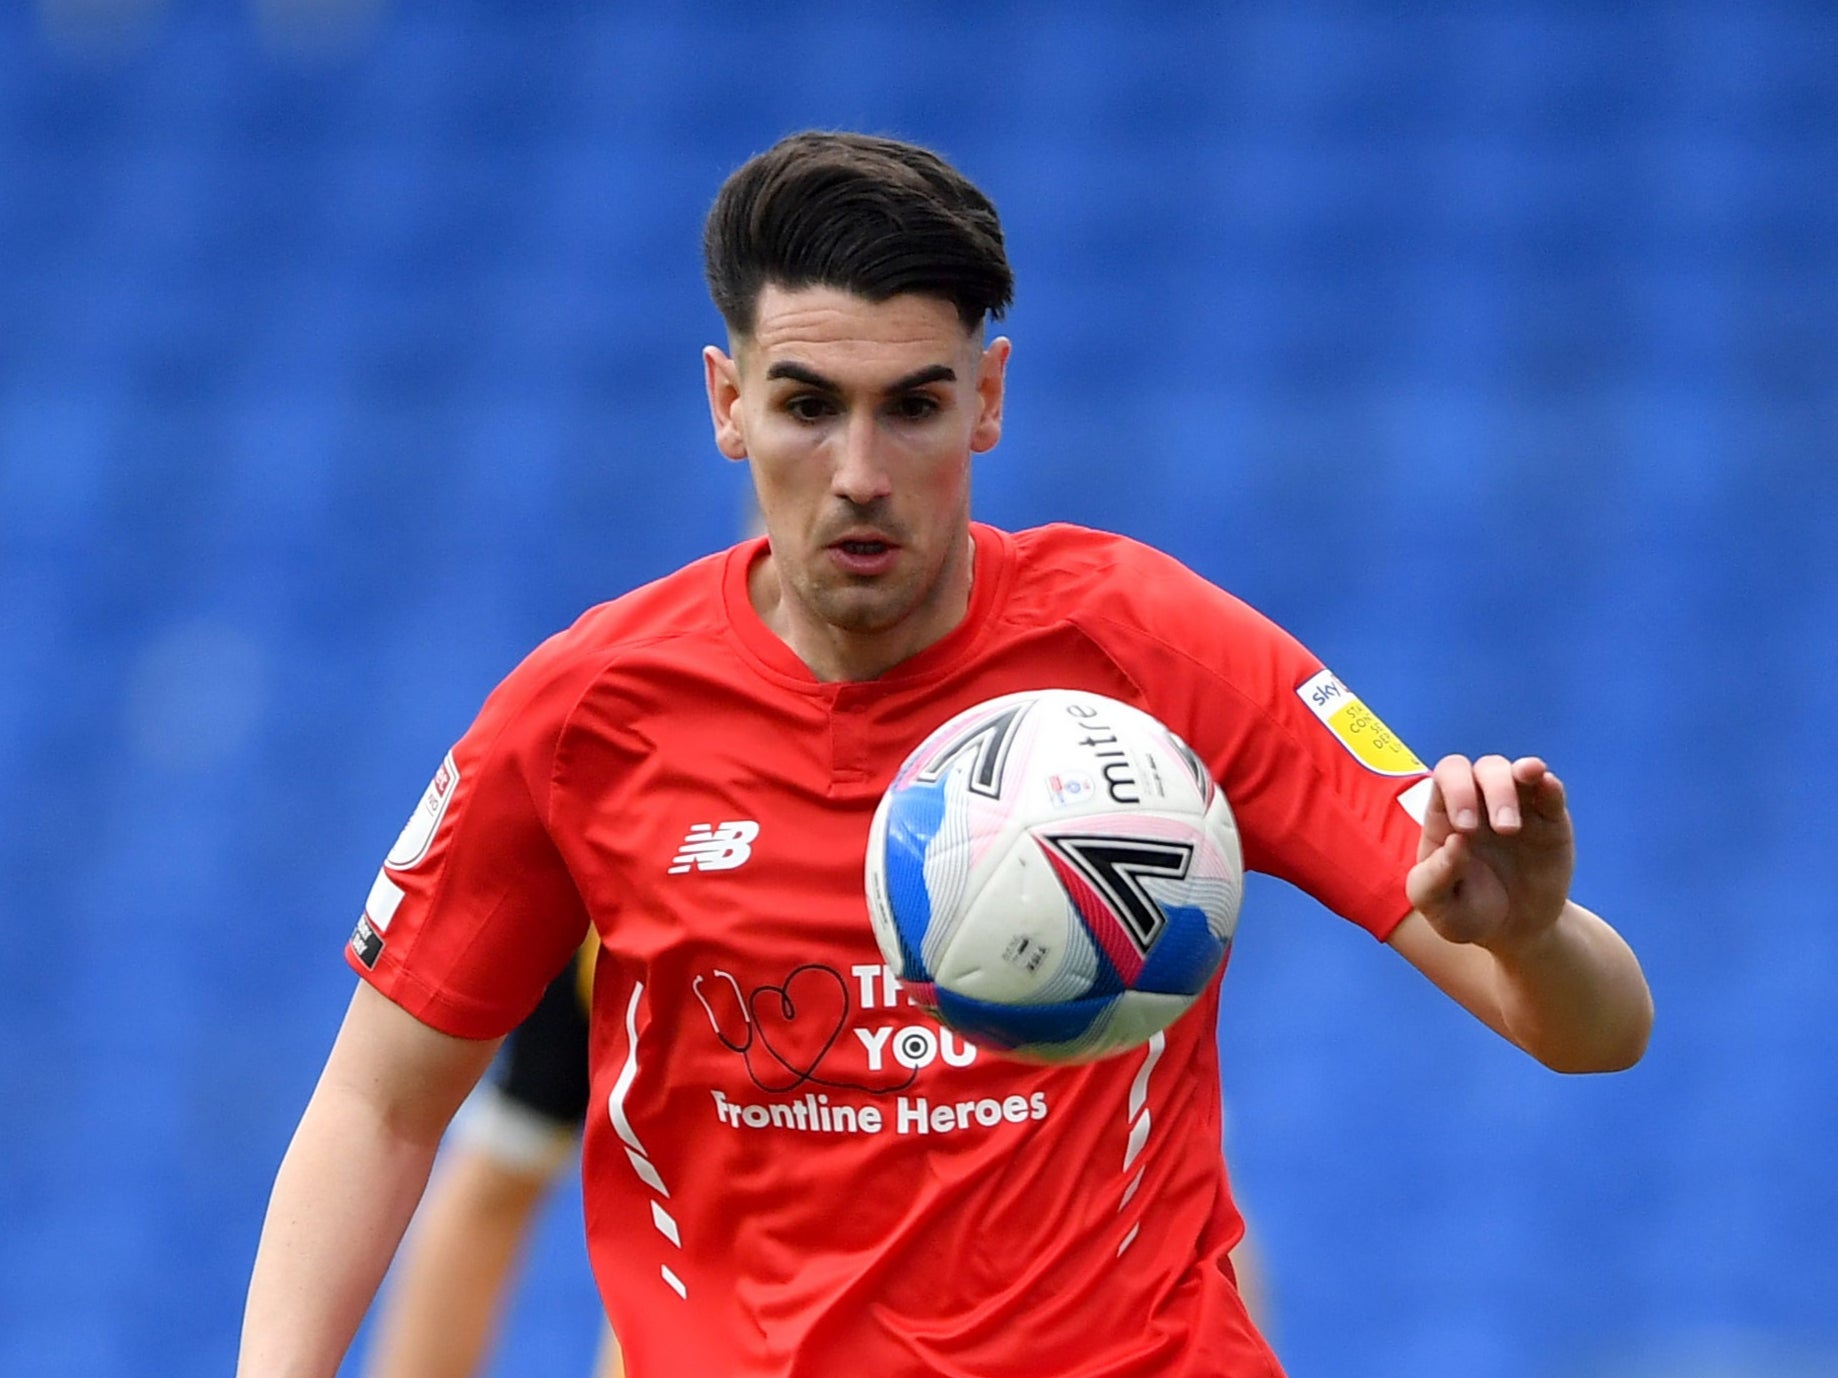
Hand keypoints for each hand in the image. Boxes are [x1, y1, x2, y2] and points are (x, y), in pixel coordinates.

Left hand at [1405, 754, 1574, 950]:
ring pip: (1515, 771)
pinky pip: (1551, 791)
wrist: (1515, 931)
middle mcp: (1481, 802)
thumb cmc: (1467, 912)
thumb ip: (1434, 878)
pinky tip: (1547, 784)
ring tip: (1512, 828)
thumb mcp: (1439, 907)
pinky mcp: (1550, 822)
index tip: (1466, 831)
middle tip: (1502, 831)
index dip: (1457, 790)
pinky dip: (1549, 784)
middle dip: (1491, 789)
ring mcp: (1518, 808)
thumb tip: (1455, 842)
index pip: (1448, 777)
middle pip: (1482, 768)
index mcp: (1447, 815)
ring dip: (1514, 788)